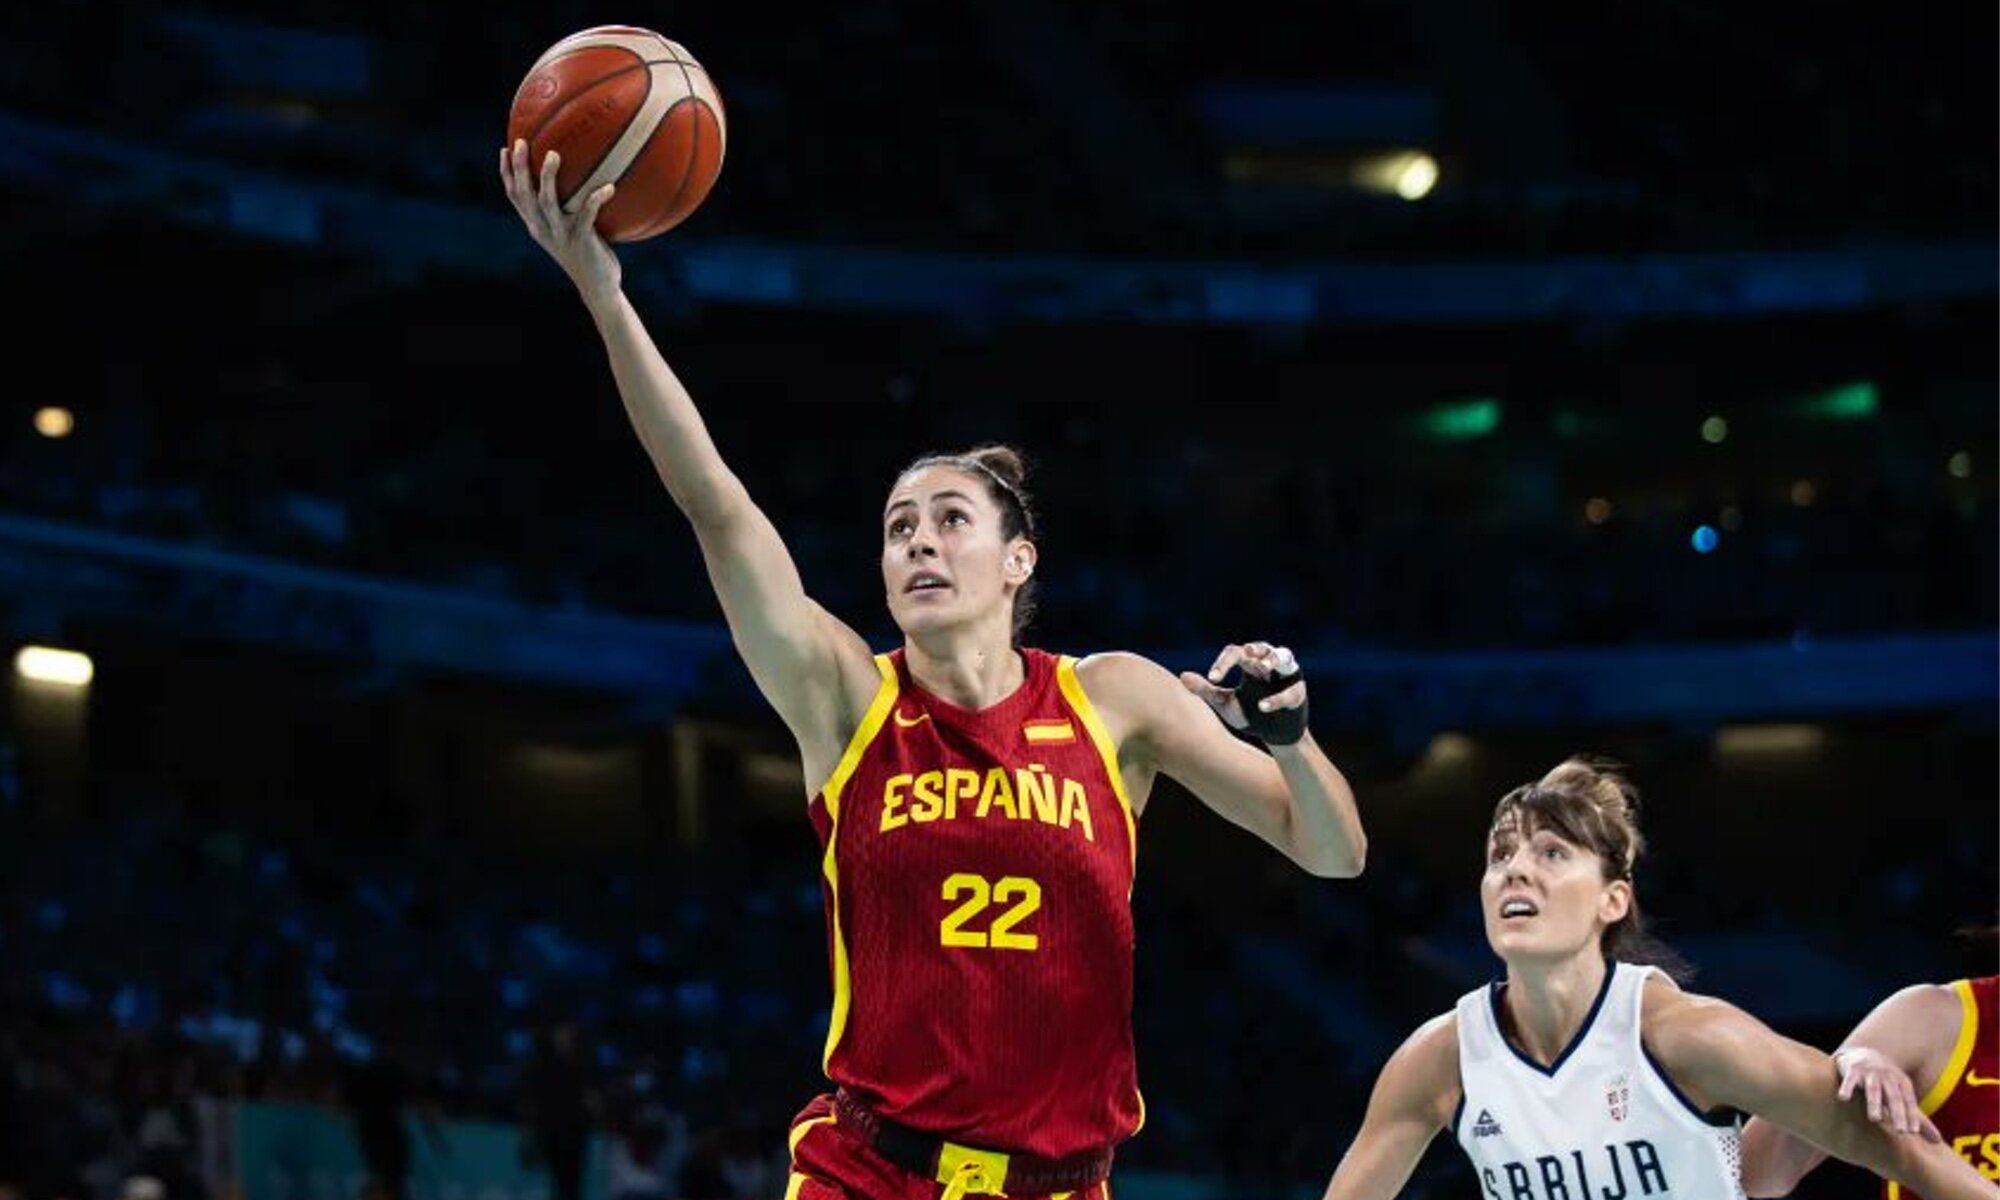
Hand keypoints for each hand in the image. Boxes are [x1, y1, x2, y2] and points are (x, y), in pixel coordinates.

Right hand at [500, 140, 621, 307]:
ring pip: (547, 201)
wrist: (598, 288)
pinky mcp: (580, 241)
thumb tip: (584, 179)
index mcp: (537, 226)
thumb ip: (569, 209)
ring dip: (549, 177)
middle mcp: (543, 229)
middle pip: (524, 194)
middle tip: (522, 142)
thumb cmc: (590, 255)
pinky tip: (609, 187)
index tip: (505, 149)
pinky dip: (597, 199)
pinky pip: (587, 214)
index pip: (515, 197)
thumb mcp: (572, 231)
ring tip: (554, 154)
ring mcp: (560, 235)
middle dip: (520, 167)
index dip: (507, 173)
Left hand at [1180, 642, 1306, 731]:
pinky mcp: (1299, 692)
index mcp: (1250, 663)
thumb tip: (1182, 676)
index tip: (1213, 678)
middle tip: (1245, 653)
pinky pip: (1290, 691)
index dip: (1223, 663)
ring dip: (1273, 659)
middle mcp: (1269, 664)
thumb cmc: (1249, 714)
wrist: (1272, 736)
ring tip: (1262, 668)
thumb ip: (1207, 691)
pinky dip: (1276, 699)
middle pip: (1261, 647)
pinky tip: (1262, 706)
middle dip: (1254, 650)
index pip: (1235, 653)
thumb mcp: (1225, 703)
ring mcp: (1287, 676)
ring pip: (1284, 657)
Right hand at [1835, 1047, 1940, 1140]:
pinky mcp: (1852, 1070)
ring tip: (1875, 1119)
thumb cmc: (1886, 1082)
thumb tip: (1938, 1142)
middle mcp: (1888, 1077)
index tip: (1912, 1131)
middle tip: (1901, 1131)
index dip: (1911, 1116)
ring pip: (1873, 1089)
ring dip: (1875, 1103)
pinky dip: (1847, 1088)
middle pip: (1894, 1096)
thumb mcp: (1903, 1096)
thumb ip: (1918, 1119)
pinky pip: (1849, 1079)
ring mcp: (1870, 1072)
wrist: (1863, 1054)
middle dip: (1897, 1113)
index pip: (1908, 1101)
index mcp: (1902, 1083)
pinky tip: (1844, 1098)